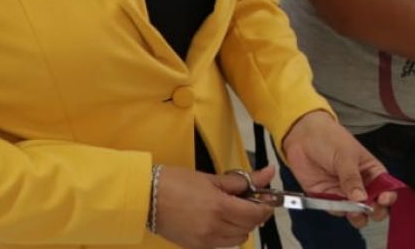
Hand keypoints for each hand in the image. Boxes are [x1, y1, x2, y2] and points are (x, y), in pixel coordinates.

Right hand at [152, 165, 274, 248]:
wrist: (145, 197)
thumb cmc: (175, 182)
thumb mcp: (212, 178)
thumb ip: (243, 180)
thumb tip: (269, 173)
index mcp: (219, 207)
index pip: (256, 214)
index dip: (266, 206)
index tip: (266, 197)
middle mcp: (213, 228)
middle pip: (249, 227)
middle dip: (254, 214)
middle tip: (248, 200)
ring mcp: (204, 241)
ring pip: (238, 239)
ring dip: (242, 226)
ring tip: (232, 210)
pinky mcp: (195, 247)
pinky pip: (222, 244)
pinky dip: (227, 235)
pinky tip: (219, 220)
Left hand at [280, 111, 396, 227]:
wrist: (302, 136)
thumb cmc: (330, 139)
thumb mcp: (346, 156)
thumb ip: (352, 178)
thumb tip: (361, 198)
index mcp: (371, 171)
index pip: (386, 187)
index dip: (388, 196)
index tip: (383, 199)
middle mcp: (360, 185)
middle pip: (374, 204)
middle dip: (374, 210)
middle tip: (369, 209)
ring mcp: (344, 193)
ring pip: (356, 212)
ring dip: (356, 215)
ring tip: (354, 212)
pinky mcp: (327, 198)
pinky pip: (336, 210)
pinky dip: (337, 211)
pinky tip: (336, 205)